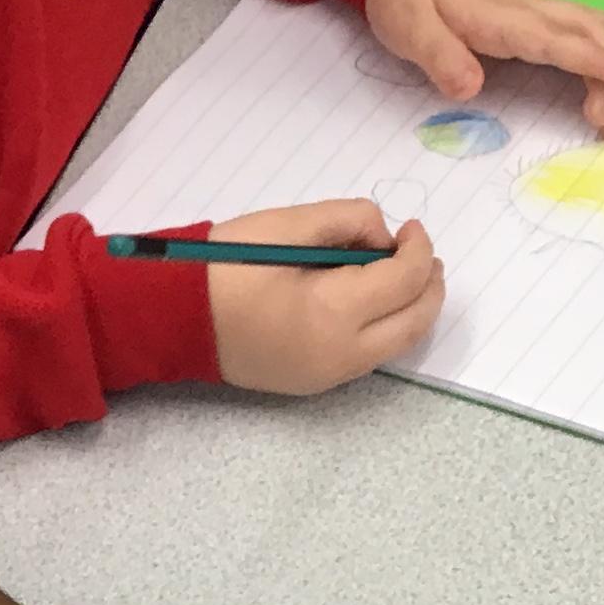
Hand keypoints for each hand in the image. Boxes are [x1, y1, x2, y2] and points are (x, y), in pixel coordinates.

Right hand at [206, 201, 442, 397]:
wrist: (174, 319)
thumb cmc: (222, 266)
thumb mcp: (285, 224)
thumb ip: (347, 219)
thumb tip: (382, 239)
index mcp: (331, 311)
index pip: (404, 279)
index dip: (418, 247)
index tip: (409, 227)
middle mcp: (340, 354)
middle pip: (415, 323)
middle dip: (430, 284)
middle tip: (422, 254)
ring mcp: (329, 376)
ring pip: (398, 345)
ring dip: (412, 308)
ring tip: (403, 275)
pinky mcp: (315, 384)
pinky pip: (370, 357)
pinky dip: (386, 327)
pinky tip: (371, 301)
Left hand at [365, 0, 603, 138]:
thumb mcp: (408, 25)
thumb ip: (438, 56)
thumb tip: (471, 89)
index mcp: (500, 16)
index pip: (556, 38)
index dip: (592, 59)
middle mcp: (527, 10)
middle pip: (590, 31)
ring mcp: (532, 11)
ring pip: (589, 30)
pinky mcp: (530, 17)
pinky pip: (576, 34)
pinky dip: (596, 60)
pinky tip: (595, 89)